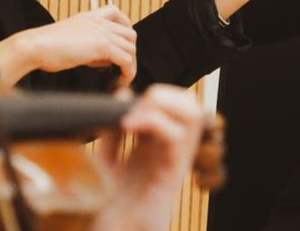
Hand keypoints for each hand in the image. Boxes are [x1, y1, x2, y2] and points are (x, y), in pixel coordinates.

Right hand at [0, 3, 136, 85]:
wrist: (34, 46)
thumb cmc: (47, 47)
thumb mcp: (72, 41)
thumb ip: (91, 48)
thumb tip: (106, 61)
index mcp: (90, 16)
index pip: (117, 13)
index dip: (125, 28)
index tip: (123, 43)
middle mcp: (98, 21)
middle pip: (130, 33)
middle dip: (130, 51)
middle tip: (123, 66)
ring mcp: (101, 32)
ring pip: (131, 47)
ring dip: (130, 64)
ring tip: (123, 77)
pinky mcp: (101, 45)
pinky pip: (126, 59)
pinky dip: (128, 71)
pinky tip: (122, 80)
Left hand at [94, 85, 203, 230]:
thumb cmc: (110, 206)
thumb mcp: (107, 159)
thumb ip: (114, 129)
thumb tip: (123, 95)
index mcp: (159, 145)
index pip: (177, 104)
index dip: (156, 94)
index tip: (124, 102)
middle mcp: (172, 149)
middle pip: (190, 104)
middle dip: (163, 93)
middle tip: (133, 108)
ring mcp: (175, 160)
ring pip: (192, 113)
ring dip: (161, 104)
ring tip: (134, 116)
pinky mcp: (173, 173)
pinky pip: (177, 136)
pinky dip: (153, 122)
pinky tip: (129, 127)